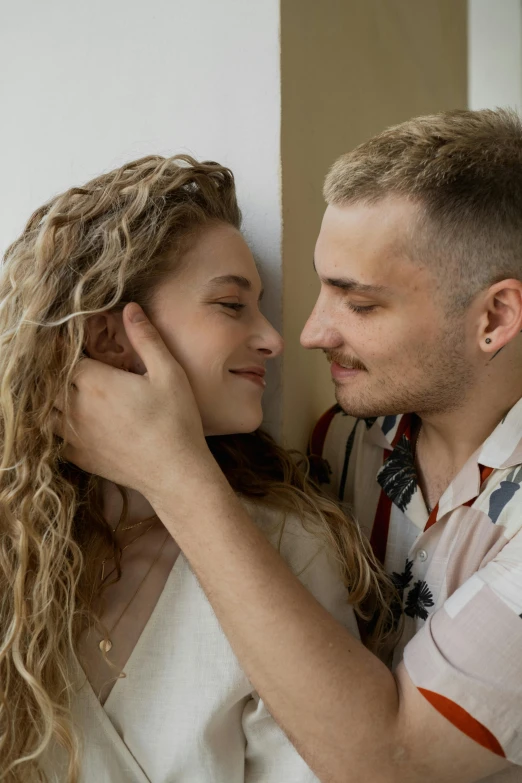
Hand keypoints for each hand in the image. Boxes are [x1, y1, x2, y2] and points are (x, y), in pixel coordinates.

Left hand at [53, 303, 211, 499]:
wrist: (175, 473)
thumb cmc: (176, 421)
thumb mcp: (169, 373)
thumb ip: (146, 338)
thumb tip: (131, 308)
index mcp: (95, 382)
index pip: (63, 356)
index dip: (67, 348)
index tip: (74, 344)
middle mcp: (76, 407)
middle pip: (48, 381)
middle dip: (55, 370)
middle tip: (70, 365)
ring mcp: (74, 435)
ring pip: (44, 409)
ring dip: (51, 398)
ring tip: (66, 391)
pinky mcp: (78, 456)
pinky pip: (52, 437)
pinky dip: (54, 426)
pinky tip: (69, 421)